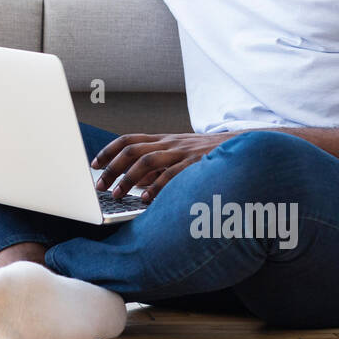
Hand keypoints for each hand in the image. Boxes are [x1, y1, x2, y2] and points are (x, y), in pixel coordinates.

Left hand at [92, 132, 240, 203]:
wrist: (245, 146)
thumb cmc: (207, 156)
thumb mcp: (180, 154)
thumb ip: (159, 166)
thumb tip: (134, 183)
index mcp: (163, 139)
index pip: (128, 140)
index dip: (108, 151)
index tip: (93, 165)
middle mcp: (170, 143)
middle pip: (132, 150)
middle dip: (111, 168)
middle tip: (100, 186)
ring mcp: (183, 152)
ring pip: (147, 160)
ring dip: (128, 179)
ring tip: (116, 195)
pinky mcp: (196, 164)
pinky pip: (172, 174)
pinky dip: (157, 187)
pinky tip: (146, 199)